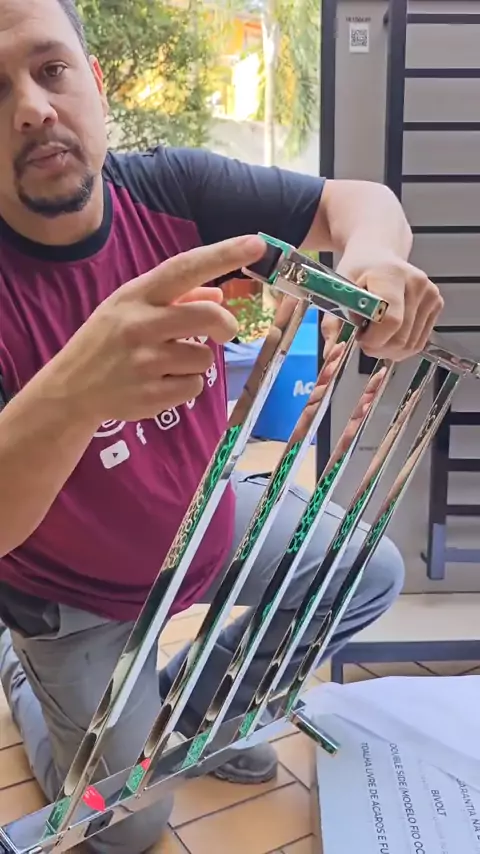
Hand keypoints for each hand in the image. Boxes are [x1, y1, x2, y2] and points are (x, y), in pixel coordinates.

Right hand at [48, 235, 265, 423]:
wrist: (70, 390)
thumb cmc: (105, 342)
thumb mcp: (129, 309)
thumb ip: (174, 300)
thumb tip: (218, 293)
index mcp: (136, 296)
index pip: (185, 268)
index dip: (224, 255)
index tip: (257, 244)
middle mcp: (140, 325)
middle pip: (208, 316)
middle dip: (226, 324)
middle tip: (225, 332)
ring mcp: (145, 363)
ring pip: (205, 358)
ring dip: (198, 361)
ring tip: (169, 364)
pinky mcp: (151, 396)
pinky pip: (194, 386)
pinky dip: (186, 386)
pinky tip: (161, 384)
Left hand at [322, 253, 443, 361]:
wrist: (377, 252)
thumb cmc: (357, 270)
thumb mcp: (339, 290)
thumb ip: (333, 322)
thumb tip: (331, 352)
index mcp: (391, 275)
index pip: (390, 321)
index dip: (373, 339)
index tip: (359, 337)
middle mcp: (416, 283)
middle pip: (401, 337)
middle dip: (379, 347)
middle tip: (364, 338)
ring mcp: (430, 293)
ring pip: (412, 344)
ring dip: (390, 349)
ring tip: (375, 334)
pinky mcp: (436, 303)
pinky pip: (419, 341)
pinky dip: (402, 345)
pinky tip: (389, 333)